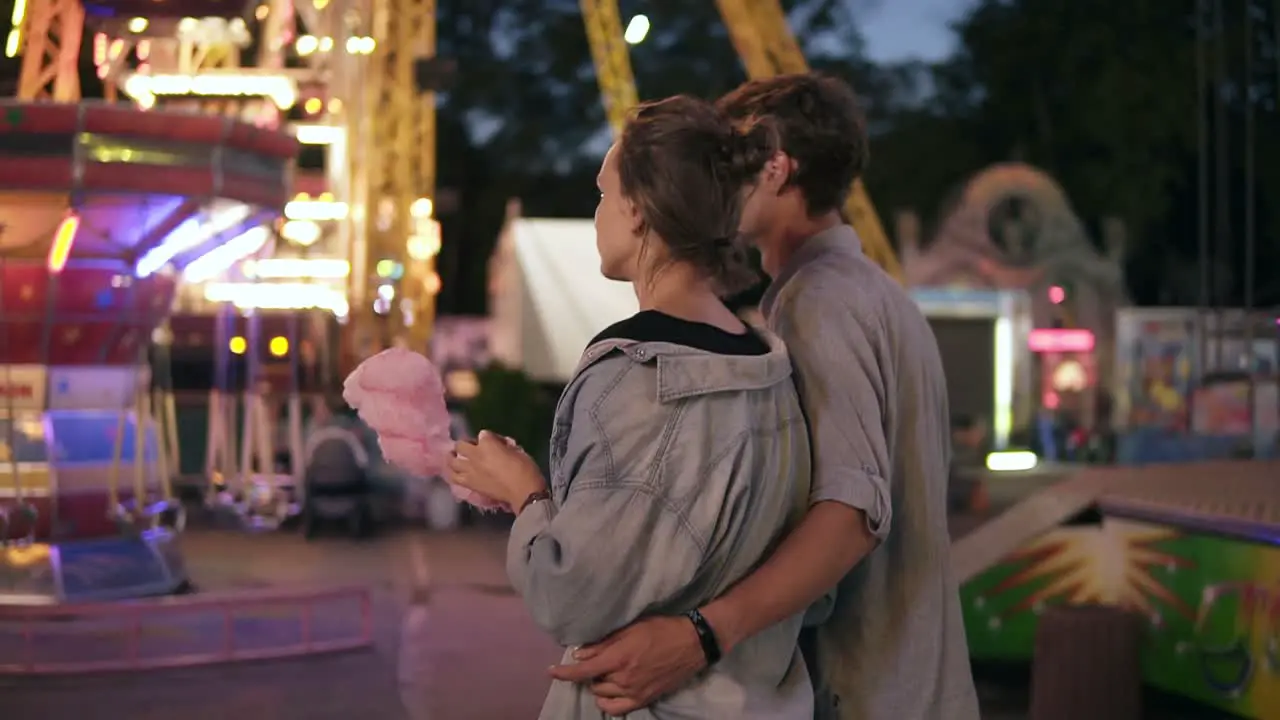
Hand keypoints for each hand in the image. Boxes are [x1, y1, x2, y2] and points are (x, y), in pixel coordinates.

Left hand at [447, 431, 545, 509]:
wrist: (523, 491)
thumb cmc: (525, 469)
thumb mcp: (518, 450)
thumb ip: (505, 446)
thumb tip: (501, 447)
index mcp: (488, 443)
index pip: (483, 434)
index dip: (489, 438)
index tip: (496, 443)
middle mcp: (475, 454)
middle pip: (461, 444)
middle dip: (466, 445)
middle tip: (471, 449)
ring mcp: (470, 469)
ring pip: (452, 460)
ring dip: (452, 457)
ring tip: (453, 457)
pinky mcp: (469, 483)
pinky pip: (454, 477)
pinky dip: (452, 473)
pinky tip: (453, 472)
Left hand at [546, 615, 705, 714]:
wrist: (692, 643)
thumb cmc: (661, 629)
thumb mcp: (631, 629)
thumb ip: (604, 643)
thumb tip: (579, 655)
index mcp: (619, 658)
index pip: (583, 671)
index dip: (564, 674)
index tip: (551, 672)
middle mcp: (624, 678)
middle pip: (593, 683)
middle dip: (590, 673)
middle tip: (597, 660)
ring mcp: (635, 692)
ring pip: (603, 695)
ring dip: (599, 685)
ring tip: (606, 673)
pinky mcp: (645, 699)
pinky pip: (617, 709)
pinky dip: (608, 702)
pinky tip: (608, 693)